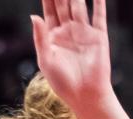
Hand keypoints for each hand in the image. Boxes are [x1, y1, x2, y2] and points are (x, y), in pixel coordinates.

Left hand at [31, 0, 111, 118]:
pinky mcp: (98, 35)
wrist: (85, 95)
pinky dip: (99, 1)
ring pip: (80, 5)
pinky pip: (99, 14)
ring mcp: (84, 32)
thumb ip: (40, 37)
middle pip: (64, 4)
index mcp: (53, 37)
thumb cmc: (62, 83)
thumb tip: (34, 15)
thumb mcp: (46, 60)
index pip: (49, 10)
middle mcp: (68, 31)